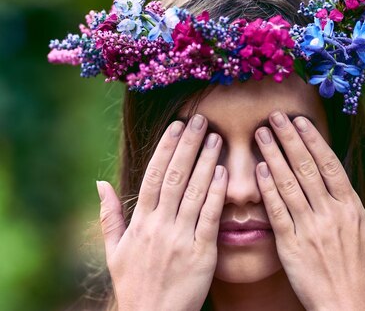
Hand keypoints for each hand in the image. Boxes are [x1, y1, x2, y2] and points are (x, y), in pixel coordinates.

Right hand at [97, 114, 226, 310]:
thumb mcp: (114, 252)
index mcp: (140, 223)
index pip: (153, 175)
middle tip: (202, 119)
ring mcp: (180, 239)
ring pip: (193, 192)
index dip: (165, 147)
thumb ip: (109, 216)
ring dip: (205, 161)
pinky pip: (209, 218)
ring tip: (216, 137)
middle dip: (188, 145)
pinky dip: (215, 193)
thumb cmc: (134, 285)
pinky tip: (223, 172)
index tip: (177, 125)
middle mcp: (159, 226)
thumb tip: (100, 183)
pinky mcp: (201, 255)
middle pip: (174, 176)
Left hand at [254, 111, 364, 310]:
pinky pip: (277, 212)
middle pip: (306, 168)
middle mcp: (330, 214)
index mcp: (352, 208)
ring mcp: (309, 230)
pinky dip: (267, 189)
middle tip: (274, 115)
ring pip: (289, 184)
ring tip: (261, 134)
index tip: (300, 120)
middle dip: (289, 138)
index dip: (313, 140)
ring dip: (273, 156)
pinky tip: (258, 169)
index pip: (330, 165)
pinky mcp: (291, 247)